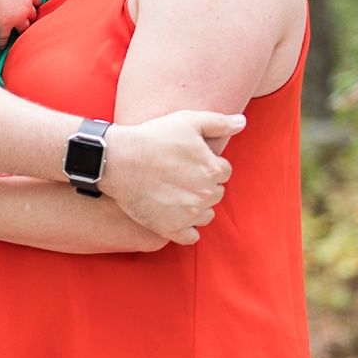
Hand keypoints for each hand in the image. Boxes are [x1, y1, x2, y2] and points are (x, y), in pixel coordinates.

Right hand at [0, 0, 40, 49]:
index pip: (36, 2)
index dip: (34, 5)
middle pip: (32, 16)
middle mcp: (25, 8)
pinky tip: (0, 50)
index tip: (32, 8)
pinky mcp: (5, 26)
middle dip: (31, 19)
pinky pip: (4, 38)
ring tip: (20, 38)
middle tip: (28, 23)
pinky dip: (2, 44)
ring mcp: (16, 19)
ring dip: (22, 32)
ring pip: (24, 28)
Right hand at [97, 109, 244, 242]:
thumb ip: (219, 122)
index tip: (188, 162)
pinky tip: (174, 216)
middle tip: (179, 177)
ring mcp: (188, 214)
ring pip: (206, 215)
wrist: (116, 160)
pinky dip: (186, 229)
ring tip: (175, 195)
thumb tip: (241, 122)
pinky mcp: (170, 228)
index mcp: (212, 170)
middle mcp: (205, 194)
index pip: (223, 172)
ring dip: (196, 207)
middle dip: (202, 186)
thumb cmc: (151, 138)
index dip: (207, 165)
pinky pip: (190, 237)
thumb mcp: (187, 121)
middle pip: (215, 194)